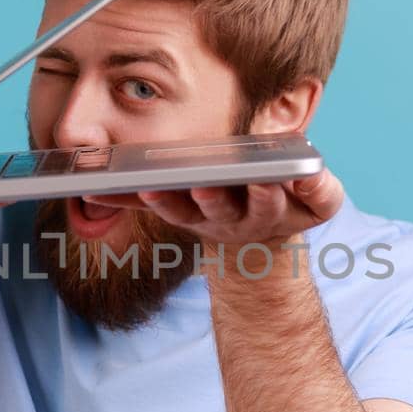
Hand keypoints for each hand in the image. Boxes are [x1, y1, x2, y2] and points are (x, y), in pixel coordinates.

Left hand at [84, 168, 344, 247]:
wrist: (259, 236)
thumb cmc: (289, 203)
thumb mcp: (317, 201)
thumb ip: (319, 188)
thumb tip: (311, 174)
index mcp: (266, 211)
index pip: (266, 203)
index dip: (265, 194)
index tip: (264, 180)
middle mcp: (229, 218)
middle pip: (219, 210)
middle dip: (212, 198)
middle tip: (202, 185)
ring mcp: (198, 217)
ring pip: (179, 211)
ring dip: (161, 199)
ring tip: (145, 183)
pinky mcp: (172, 211)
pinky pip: (143, 206)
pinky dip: (119, 199)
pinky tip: (93, 188)